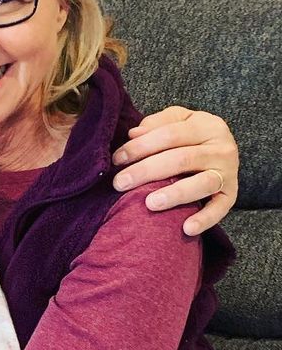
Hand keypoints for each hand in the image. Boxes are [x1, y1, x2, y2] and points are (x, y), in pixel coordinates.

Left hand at [112, 106, 237, 234]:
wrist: (225, 150)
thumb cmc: (191, 137)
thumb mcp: (178, 121)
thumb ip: (157, 124)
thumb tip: (133, 134)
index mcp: (207, 126)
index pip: (170, 134)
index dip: (141, 146)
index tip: (117, 159)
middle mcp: (221, 148)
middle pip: (181, 159)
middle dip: (147, 171)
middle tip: (120, 183)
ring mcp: (228, 172)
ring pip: (202, 183)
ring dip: (175, 194)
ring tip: (150, 203)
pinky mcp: (231, 195)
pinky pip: (220, 209)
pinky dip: (205, 219)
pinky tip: (187, 228)